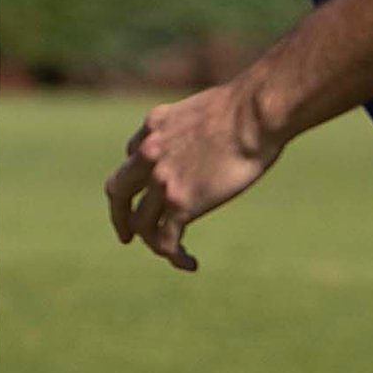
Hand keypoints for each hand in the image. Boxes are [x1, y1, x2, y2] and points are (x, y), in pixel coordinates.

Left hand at [103, 80, 280, 271]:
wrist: (255, 112)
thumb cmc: (247, 107)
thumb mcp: (203, 108)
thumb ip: (192, 126)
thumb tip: (207, 136)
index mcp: (153, 127)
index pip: (133, 156)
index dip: (142, 176)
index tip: (156, 189)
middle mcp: (147, 153)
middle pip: (117, 192)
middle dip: (119, 216)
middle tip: (126, 235)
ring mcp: (160, 180)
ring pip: (141, 223)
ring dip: (152, 242)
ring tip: (173, 254)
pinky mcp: (180, 203)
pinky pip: (166, 241)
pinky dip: (174, 256)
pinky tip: (190, 264)